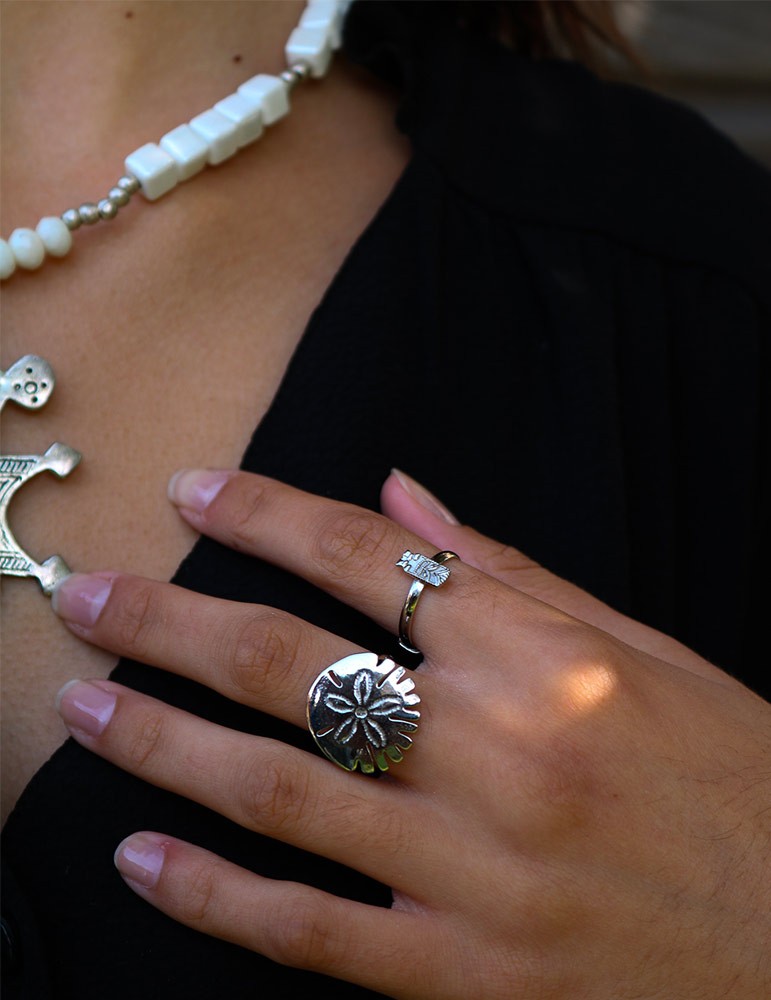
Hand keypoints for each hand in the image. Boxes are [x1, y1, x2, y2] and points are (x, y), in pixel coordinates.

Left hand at [52, 469, 770, 998]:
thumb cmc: (734, 776)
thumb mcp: (640, 648)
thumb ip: (510, 573)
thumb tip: (402, 499)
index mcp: (542, 655)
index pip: (365, 557)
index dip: (266, 516)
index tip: (195, 492)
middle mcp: (496, 748)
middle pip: (291, 665)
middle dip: (171, 620)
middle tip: (88, 596)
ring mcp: (472, 867)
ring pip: (278, 790)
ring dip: (161, 742)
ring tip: (80, 708)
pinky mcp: (466, 972)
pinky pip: (313, 930)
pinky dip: (215, 896)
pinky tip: (141, 859)